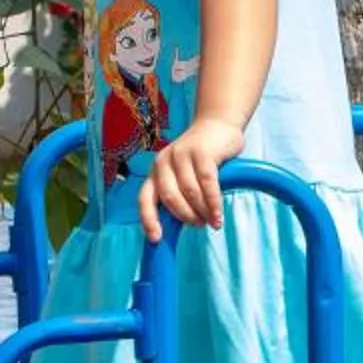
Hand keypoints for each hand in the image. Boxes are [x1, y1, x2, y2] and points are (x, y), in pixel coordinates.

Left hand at [140, 115, 243, 240]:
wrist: (218, 124)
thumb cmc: (201, 156)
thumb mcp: (183, 173)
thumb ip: (178, 192)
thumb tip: (181, 224)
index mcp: (155, 171)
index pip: (144, 198)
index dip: (148, 220)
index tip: (157, 239)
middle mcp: (164, 162)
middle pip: (169, 197)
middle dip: (184, 216)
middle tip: (199, 225)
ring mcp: (182, 155)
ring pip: (189, 192)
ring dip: (201, 212)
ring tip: (212, 222)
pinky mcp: (202, 153)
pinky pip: (207, 183)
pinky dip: (213, 203)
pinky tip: (218, 215)